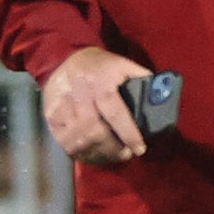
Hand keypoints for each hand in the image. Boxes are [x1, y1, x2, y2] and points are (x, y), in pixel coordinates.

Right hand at [43, 44, 151, 163]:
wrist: (62, 57)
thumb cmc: (98, 64)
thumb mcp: (121, 64)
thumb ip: (140, 78)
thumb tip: (162, 96)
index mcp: (100, 82)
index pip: (115, 113)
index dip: (128, 134)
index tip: (140, 149)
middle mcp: (79, 96)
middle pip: (96, 132)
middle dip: (114, 148)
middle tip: (127, 154)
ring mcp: (62, 108)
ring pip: (81, 141)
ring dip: (100, 154)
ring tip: (114, 155)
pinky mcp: (51, 118)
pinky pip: (66, 143)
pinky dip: (82, 154)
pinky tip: (95, 155)